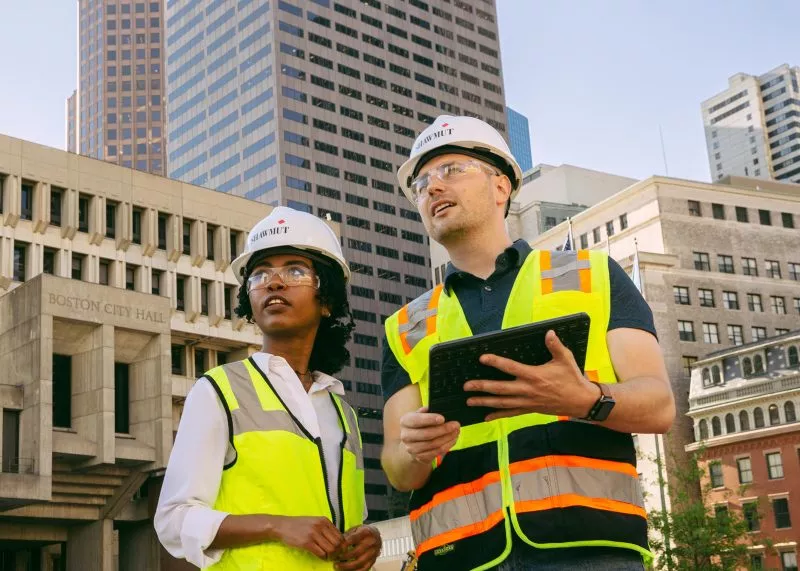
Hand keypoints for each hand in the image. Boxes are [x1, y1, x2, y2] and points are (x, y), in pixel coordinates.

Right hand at [272, 515, 343, 559]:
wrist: (283, 526)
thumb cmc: (299, 525)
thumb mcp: (315, 522)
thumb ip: (326, 528)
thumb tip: (339, 540)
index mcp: (324, 520)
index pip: (340, 535)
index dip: (342, 545)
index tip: (339, 550)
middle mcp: (320, 526)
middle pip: (337, 543)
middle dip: (338, 552)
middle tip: (334, 556)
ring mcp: (313, 534)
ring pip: (331, 549)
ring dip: (331, 556)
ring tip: (328, 557)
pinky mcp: (306, 542)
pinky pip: (321, 553)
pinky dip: (323, 558)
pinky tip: (321, 557)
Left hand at [333, 525, 381, 570]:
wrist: (375, 535)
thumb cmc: (362, 532)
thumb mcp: (355, 529)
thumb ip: (347, 535)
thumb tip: (336, 543)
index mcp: (366, 532)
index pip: (354, 538)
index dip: (344, 544)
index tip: (336, 548)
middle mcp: (372, 542)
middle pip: (357, 552)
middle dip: (343, 556)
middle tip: (334, 558)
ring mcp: (374, 552)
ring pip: (360, 562)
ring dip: (347, 566)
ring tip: (337, 566)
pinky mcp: (373, 560)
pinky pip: (364, 568)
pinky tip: (346, 570)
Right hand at [399, 407, 459, 463]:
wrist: (412, 443)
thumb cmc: (419, 425)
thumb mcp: (419, 415)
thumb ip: (425, 411)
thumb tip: (432, 408)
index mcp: (405, 422)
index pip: (416, 420)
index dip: (430, 419)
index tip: (442, 418)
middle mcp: (406, 436)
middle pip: (426, 434)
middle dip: (443, 429)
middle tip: (456, 425)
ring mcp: (412, 448)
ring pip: (433, 444)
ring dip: (448, 438)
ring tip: (456, 431)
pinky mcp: (420, 457)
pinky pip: (436, 452)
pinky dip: (447, 445)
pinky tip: (453, 439)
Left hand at [464, 330, 598, 420]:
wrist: (581, 401)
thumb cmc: (572, 378)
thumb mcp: (565, 359)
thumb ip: (555, 345)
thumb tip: (548, 332)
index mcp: (534, 375)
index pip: (510, 367)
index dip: (495, 362)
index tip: (482, 358)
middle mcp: (528, 390)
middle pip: (500, 389)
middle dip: (482, 387)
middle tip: (466, 386)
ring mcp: (527, 402)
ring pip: (502, 403)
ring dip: (485, 402)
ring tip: (469, 400)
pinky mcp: (530, 410)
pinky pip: (511, 413)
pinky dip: (498, 414)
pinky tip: (486, 416)